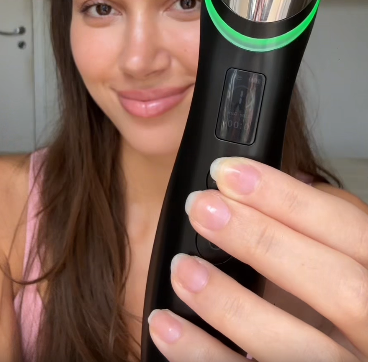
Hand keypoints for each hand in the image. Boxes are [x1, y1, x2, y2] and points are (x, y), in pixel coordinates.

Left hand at [148, 157, 367, 361]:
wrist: (340, 351)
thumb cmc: (338, 302)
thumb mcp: (344, 260)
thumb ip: (317, 232)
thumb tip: (261, 186)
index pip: (351, 232)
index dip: (289, 199)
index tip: (229, 174)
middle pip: (338, 288)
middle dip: (264, 241)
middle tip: (203, 208)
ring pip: (297, 349)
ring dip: (230, 304)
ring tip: (182, 268)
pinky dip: (202, 354)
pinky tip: (166, 324)